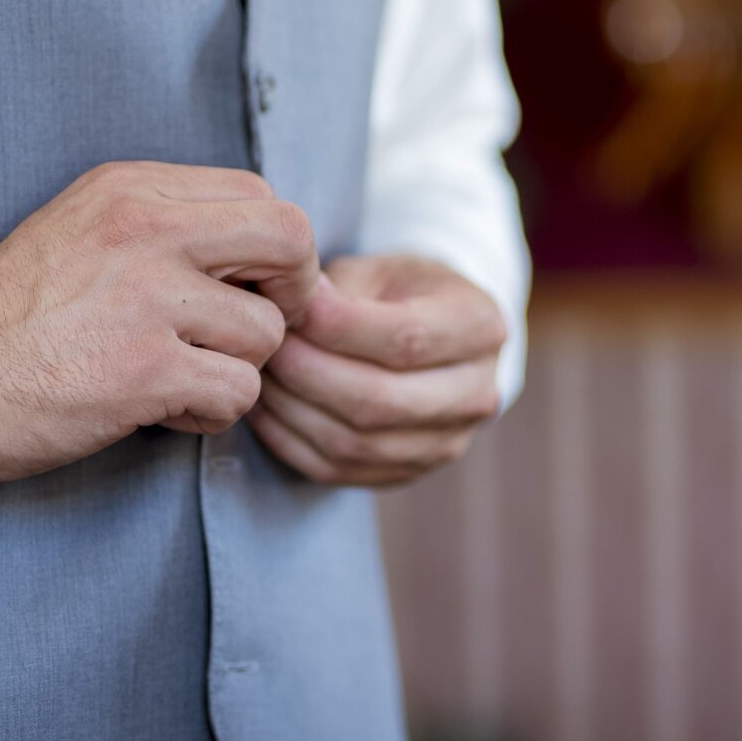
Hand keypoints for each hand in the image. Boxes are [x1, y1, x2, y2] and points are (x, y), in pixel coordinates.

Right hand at [0, 161, 315, 483]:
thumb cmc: (8, 315)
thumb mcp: (83, 230)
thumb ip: (165, 224)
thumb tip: (262, 250)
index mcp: (132, 189)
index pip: (263, 196)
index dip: (277, 252)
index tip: (251, 289)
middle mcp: (146, 229)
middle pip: (291, 243)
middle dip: (291, 296)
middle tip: (250, 332)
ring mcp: (148, 299)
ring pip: (267, 334)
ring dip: (235, 369)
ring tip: (178, 377)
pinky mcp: (145, 369)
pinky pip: (237, 391)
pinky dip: (210, 412)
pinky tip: (162, 409)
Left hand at [253, 253, 506, 486]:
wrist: (434, 337)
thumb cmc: (402, 291)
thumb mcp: (384, 268)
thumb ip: (341, 287)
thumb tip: (290, 304)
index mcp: (480, 328)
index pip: (406, 339)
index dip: (337, 328)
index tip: (288, 307)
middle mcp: (476, 394)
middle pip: (379, 401)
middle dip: (306, 372)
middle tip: (265, 343)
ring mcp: (446, 443)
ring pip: (353, 443)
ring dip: (291, 409)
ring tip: (261, 371)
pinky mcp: (407, 472)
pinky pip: (336, 470)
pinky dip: (288, 441)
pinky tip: (265, 407)